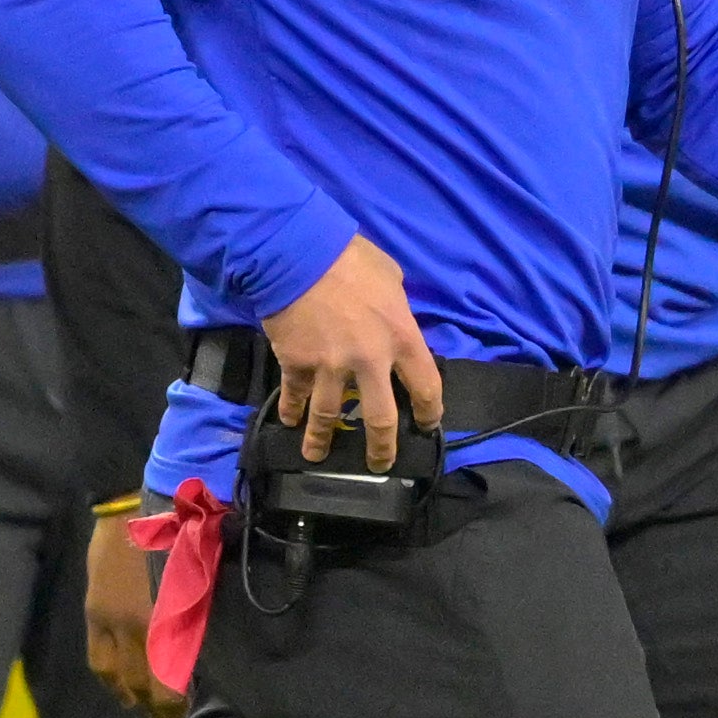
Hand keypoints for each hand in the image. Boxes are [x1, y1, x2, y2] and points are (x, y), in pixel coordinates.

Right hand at [84, 511, 179, 716]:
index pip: (170, 674)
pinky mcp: (94, 610)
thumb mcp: (197, 576)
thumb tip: (193, 652)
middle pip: (144, 680)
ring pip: (117, 673)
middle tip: (168, 714)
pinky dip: (108, 676)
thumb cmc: (181, 533)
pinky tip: (118, 684)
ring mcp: (111, 619)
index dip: (176, 699)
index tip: (187, 708)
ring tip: (140, 705)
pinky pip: (97, 655)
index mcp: (167, 615)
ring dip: (129, 694)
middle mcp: (137, 625)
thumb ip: (191, 617)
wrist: (136, 505)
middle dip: (156, 704)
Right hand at [259, 234, 442, 470]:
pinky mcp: (297, 364)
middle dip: (381, 448)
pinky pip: (294, 395)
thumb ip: (396, 304)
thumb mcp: (390, 276)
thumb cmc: (350, 258)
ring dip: (321, 440)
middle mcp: (370, 361)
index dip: (429, 412)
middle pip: (381, 419)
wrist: (298, 253)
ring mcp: (331, 367)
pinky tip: (288, 420)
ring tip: (316, 456)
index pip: (426, 386)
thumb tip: (394, 315)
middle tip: (379, 464)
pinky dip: (290, 410)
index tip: (426, 425)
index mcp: (401, 337)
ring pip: (330, 417)